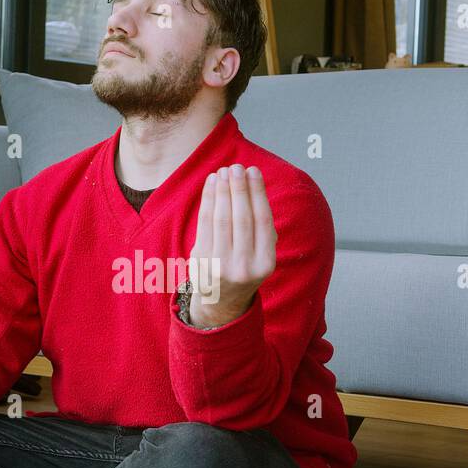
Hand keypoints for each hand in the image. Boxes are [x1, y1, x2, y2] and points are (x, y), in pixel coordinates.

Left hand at [187, 164, 275, 327]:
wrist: (221, 301)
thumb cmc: (245, 267)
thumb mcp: (261, 256)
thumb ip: (261, 228)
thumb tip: (253, 185)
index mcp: (265, 264)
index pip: (263, 221)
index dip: (257, 193)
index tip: (254, 172)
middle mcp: (244, 266)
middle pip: (241, 218)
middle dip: (238, 188)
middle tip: (236, 167)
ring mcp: (220, 265)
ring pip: (221, 219)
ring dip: (222, 191)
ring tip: (223, 172)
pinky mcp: (201, 260)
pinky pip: (204, 224)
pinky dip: (208, 201)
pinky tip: (211, 185)